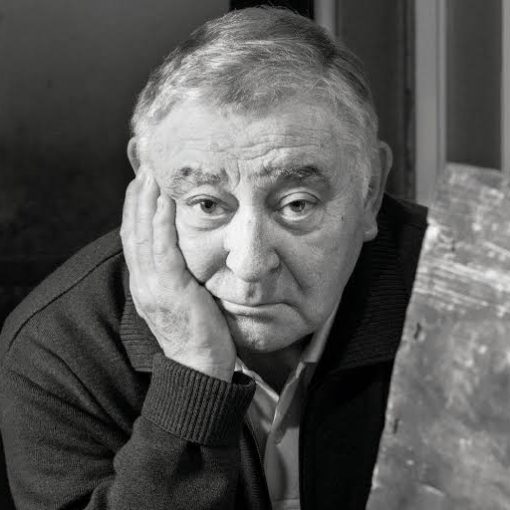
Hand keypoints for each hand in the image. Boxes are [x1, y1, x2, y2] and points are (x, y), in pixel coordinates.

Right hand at [120, 167, 235, 381]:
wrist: (200, 368)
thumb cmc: (197, 333)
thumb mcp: (181, 300)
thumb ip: (176, 276)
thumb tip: (184, 255)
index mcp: (145, 284)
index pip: (134, 238)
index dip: (134, 208)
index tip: (141, 182)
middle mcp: (143, 282)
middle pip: (133, 231)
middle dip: (136, 196)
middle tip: (143, 165)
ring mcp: (153, 286)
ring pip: (143, 236)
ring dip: (145, 201)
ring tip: (151, 173)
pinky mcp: (170, 290)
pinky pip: (162, 250)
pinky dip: (159, 223)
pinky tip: (162, 201)